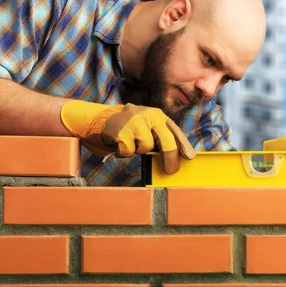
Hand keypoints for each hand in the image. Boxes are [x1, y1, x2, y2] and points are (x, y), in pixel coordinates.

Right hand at [60, 100, 194, 173]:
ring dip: (137, 150)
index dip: (183, 145)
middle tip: (171, 171)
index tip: (190, 157)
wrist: (94, 119)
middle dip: (170, 159)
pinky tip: (118, 143)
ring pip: (146, 148)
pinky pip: (130, 151)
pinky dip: (124, 152)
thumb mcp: (143, 127)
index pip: (174, 131)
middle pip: (166, 141)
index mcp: (156, 114)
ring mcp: (135, 122)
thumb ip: (157, 137)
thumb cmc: (123, 127)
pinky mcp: (122, 131)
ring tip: (128, 142)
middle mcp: (148, 115)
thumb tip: (174, 157)